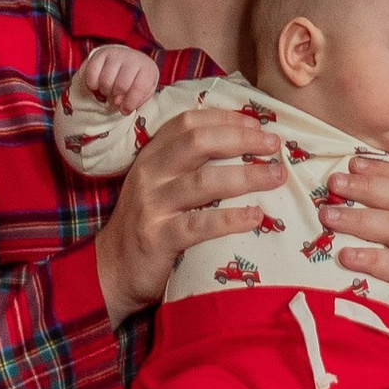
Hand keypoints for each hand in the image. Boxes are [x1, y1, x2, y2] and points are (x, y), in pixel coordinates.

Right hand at [77, 41, 161, 115]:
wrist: (129, 61)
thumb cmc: (137, 81)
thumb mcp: (144, 92)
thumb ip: (135, 102)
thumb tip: (122, 107)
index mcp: (147, 69)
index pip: (140, 87)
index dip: (130, 102)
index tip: (125, 109)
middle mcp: (132, 58)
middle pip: (121, 86)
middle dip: (117, 98)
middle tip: (116, 98)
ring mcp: (116, 54)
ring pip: (105, 81)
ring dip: (105, 91)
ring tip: (110, 90)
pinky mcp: (101, 54)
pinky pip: (92, 74)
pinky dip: (93, 84)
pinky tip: (99, 84)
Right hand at [93, 106, 287, 326]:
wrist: (112, 270)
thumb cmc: (148, 223)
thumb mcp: (158, 184)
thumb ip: (187, 164)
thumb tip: (243, 144)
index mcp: (151, 156)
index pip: (188, 123)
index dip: (225, 118)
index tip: (257, 123)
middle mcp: (149, 174)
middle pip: (198, 143)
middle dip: (241, 139)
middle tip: (274, 144)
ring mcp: (152, 205)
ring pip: (204, 181)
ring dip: (247, 175)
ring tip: (276, 176)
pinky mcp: (158, 238)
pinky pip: (200, 224)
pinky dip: (231, 218)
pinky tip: (255, 216)